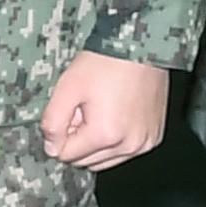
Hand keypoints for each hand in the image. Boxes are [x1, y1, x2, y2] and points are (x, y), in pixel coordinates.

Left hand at [37, 50, 167, 169]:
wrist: (139, 44)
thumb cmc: (105, 62)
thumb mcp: (68, 87)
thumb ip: (53, 122)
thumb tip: (52, 148)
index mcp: (106, 135)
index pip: (67, 155)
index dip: (62, 133)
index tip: (71, 110)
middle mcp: (129, 145)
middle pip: (86, 162)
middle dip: (79, 140)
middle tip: (84, 108)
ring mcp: (145, 143)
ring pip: (106, 161)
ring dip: (97, 143)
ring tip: (101, 110)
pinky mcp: (154, 137)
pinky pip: (126, 151)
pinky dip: (117, 140)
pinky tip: (117, 113)